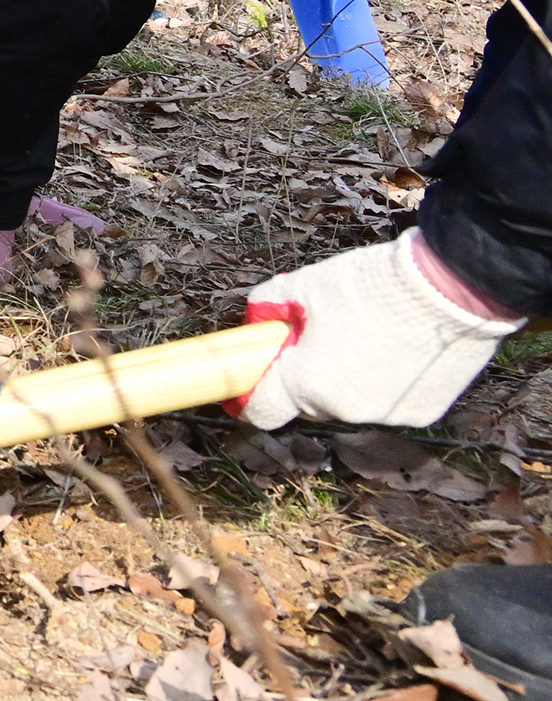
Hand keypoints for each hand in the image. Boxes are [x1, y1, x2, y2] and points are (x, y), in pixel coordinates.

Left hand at [235, 229, 518, 429]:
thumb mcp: (303, 285)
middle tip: (317, 338)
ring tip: (366, 335)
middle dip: (305, 376)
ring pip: (349, 403)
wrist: (449, 288)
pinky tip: (398, 348)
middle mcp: (345, 410)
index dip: (252, 397)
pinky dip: (384, 382)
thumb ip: (268, 307)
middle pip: (308, 403)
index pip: (262, 412)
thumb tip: (258, 319)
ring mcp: (387, 415)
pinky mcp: (422, 413)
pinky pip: (388, 402)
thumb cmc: (371, 284)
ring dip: (347, 379)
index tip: (250, 382)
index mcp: (307, 383)